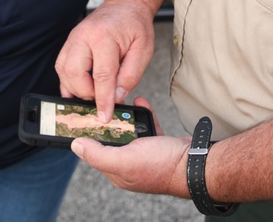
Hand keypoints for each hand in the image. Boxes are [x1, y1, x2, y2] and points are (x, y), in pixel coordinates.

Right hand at [55, 0, 154, 121]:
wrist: (125, 5)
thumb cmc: (135, 25)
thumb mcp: (143, 50)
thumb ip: (130, 75)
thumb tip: (116, 97)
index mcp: (104, 36)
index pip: (101, 76)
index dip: (103, 100)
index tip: (104, 116)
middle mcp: (83, 36)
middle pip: (75, 73)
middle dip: (86, 93)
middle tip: (101, 99)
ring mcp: (73, 38)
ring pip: (63, 71)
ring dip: (76, 88)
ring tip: (93, 92)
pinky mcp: (69, 43)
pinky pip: (61, 66)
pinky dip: (68, 80)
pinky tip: (79, 88)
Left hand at [71, 97, 190, 196]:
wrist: (196, 163)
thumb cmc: (161, 165)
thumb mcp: (124, 159)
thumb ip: (98, 154)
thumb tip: (76, 146)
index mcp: (118, 172)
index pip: (95, 151)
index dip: (89, 134)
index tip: (84, 116)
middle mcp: (130, 164)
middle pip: (112, 139)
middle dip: (110, 121)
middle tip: (106, 103)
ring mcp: (145, 155)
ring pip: (130, 131)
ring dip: (127, 115)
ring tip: (123, 101)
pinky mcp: (159, 145)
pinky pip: (147, 127)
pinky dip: (144, 114)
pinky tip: (141, 103)